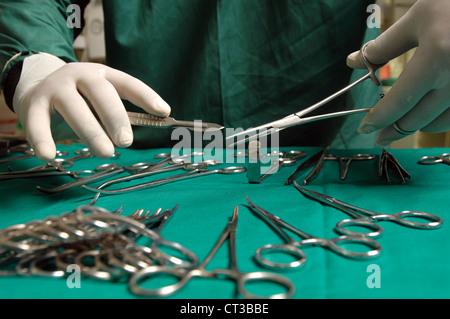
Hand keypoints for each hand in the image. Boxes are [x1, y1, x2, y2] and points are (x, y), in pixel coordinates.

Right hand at [13, 53, 170, 160]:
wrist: (36, 87)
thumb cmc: (80, 99)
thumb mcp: (100, 100)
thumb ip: (120, 113)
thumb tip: (149, 129)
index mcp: (102, 75)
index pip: (127, 83)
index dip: (146, 96)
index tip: (164, 111)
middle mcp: (79, 76)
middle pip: (100, 93)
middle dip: (115, 117)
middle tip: (127, 141)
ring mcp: (55, 88)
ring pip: (73, 108)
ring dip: (90, 131)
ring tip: (106, 153)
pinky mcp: (33, 104)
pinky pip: (37, 122)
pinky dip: (42, 139)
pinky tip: (49, 155)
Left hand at [347, 0, 449, 145]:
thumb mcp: (418, 18)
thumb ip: (384, 46)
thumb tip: (353, 61)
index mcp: (437, 58)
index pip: (399, 101)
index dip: (378, 118)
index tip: (364, 128)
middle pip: (417, 119)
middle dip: (393, 131)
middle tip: (380, 137)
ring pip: (438, 123)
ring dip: (415, 127)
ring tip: (401, 125)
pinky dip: (437, 120)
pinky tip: (426, 114)